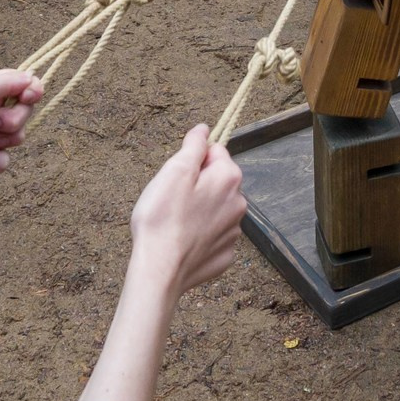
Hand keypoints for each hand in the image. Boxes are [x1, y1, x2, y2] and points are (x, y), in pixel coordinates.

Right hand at [129, 124, 245, 297]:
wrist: (160, 271)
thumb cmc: (162, 218)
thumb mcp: (174, 171)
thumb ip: (193, 146)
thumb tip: (204, 129)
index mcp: (229, 178)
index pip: (215, 152)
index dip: (193, 160)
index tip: (176, 175)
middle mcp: (239, 204)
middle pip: (217, 181)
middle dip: (196, 185)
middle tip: (171, 199)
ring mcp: (233, 233)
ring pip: (215, 209)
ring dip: (199, 210)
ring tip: (173, 222)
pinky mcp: (224, 255)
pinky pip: (212, 236)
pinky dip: (199, 236)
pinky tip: (182, 242)